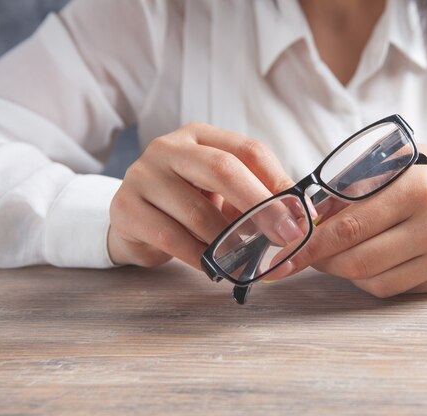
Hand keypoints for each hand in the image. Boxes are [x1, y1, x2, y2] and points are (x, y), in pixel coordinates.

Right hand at [108, 123, 293, 268]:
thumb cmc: (188, 203)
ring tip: (248, 259)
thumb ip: (255, 195)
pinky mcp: (125, 208)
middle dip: (261, 206)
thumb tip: (301, 215)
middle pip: (223, 170)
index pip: (248, 150)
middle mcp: (169, 148)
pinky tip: (214, 268)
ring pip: (197, 211)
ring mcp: (142, 175)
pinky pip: (170, 237)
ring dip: (229, 240)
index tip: (301, 213)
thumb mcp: (222, 191)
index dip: (278, 181)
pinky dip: (199, 256)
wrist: (135, 222)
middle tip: (285, 236)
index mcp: (200, 136)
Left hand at [266, 140, 426, 296]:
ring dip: (345, 273)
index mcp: (418, 188)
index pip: (349, 226)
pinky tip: (368, 262)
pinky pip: (398, 289)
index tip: (285, 254)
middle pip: (359, 261)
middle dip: (322, 262)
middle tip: (304, 256)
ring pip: (376, 282)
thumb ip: (355, 184)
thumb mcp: (398, 160)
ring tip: (335, 256)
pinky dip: (373, 280)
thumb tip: (307, 214)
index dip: (311, 244)